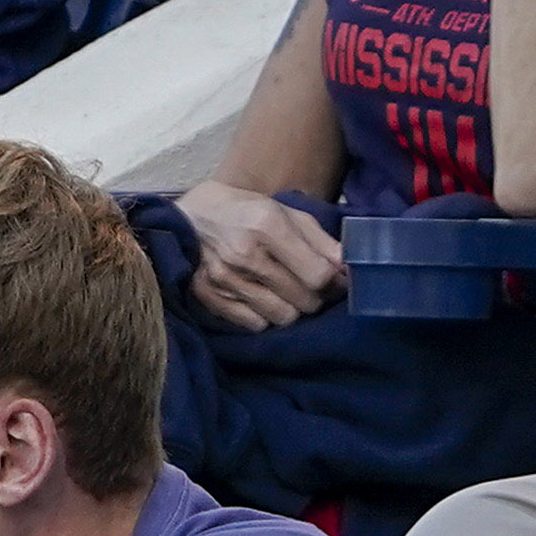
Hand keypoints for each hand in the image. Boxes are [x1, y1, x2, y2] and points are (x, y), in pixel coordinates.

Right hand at [169, 176, 346, 331]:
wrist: (189, 217)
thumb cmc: (245, 212)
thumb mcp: (286, 213)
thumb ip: (319, 240)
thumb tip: (346, 268)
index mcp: (268, 226)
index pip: (318, 275)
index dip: (335, 283)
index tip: (336, 282)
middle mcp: (245, 255)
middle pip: (303, 300)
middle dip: (314, 297)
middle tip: (309, 288)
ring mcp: (224, 279)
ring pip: (281, 316)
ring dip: (290, 308)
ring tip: (285, 294)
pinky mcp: (207, 295)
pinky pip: (253, 323)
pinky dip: (263, 316)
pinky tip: (260, 299)